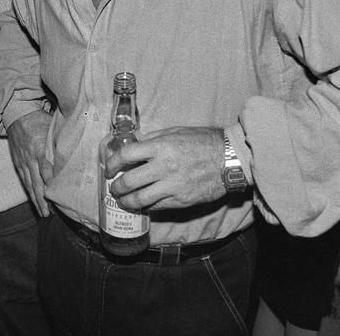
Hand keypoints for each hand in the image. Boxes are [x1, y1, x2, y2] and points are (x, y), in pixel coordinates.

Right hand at [7, 110, 53, 216]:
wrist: (17, 114)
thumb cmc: (39, 119)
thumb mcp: (53, 127)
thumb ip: (62, 141)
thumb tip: (78, 152)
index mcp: (39, 147)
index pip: (45, 167)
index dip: (50, 180)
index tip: (57, 193)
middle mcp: (29, 157)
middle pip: (36, 181)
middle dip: (42, 199)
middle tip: (49, 213)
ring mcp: (22, 161)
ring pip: (29, 184)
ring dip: (36, 199)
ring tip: (43, 213)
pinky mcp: (18, 163)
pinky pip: (24, 180)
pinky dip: (29, 191)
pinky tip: (35, 200)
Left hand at [105, 126, 226, 209]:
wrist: (231, 159)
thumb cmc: (204, 141)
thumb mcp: (177, 132)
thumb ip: (155, 139)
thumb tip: (136, 145)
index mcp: (160, 146)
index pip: (126, 155)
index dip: (112, 163)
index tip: (109, 168)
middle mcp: (163, 167)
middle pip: (128, 181)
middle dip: (116, 187)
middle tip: (114, 188)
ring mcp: (172, 186)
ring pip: (140, 200)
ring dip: (127, 202)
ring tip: (124, 201)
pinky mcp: (181, 200)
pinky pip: (157, 207)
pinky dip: (147, 207)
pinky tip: (144, 204)